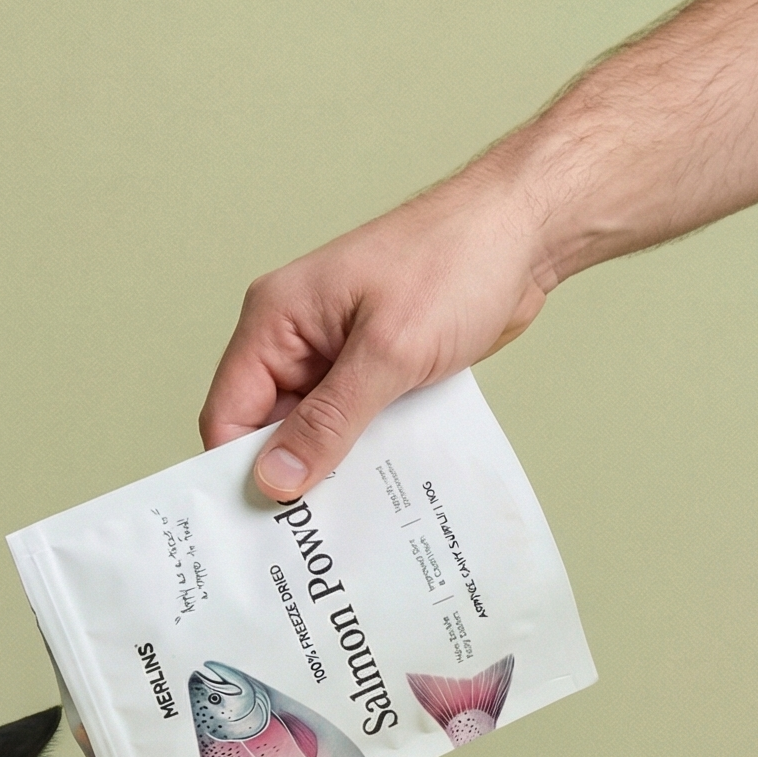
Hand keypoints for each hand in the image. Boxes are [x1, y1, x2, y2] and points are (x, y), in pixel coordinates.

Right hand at [199, 167, 554, 499]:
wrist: (528, 229)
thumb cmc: (459, 259)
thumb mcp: (389, 350)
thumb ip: (329, 421)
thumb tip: (274, 478)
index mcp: (275, 319)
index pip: (229, 410)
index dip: (239, 467)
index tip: (267, 518)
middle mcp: (293, 337)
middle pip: (264, 428)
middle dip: (288, 473)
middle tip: (314, 528)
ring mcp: (331, 353)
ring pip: (309, 431)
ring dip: (331, 466)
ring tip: (352, 508)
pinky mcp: (368, 367)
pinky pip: (348, 424)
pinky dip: (363, 451)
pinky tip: (382, 478)